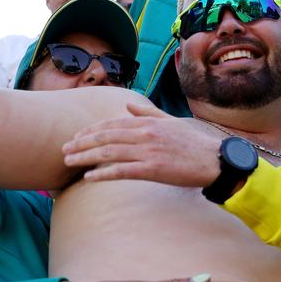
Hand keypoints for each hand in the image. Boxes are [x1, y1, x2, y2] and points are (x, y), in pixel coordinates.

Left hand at [62, 98, 222, 183]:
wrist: (216, 159)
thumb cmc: (194, 143)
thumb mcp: (171, 121)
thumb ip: (148, 112)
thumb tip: (128, 104)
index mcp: (148, 121)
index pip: (112, 123)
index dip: (91, 130)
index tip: (76, 137)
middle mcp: (145, 133)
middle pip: (105, 136)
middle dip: (81, 143)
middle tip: (64, 150)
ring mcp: (148, 151)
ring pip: (109, 152)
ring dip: (85, 157)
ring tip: (69, 162)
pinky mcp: (153, 169)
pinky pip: (122, 171)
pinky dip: (103, 173)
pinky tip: (89, 177)